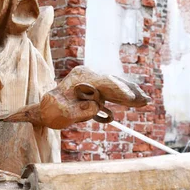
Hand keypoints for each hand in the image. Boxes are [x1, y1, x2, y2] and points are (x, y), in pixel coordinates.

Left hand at [6, 66, 149, 128]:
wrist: (44, 111)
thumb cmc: (52, 112)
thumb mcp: (63, 113)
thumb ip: (80, 110)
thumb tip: (97, 106)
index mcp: (79, 78)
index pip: (103, 83)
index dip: (118, 90)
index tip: (131, 97)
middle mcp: (87, 76)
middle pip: (112, 83)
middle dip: (129, 92)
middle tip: (145, 100)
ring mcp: (92, 82)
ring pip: (114, 87)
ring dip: (130, 95)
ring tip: (145, 101)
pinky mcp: (94, 90)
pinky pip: (111, 93)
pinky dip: (123, 98)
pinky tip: (136, 102)